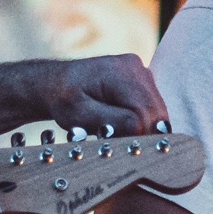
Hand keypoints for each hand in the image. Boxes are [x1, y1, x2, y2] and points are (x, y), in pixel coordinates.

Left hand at [30, 55, 168, 135]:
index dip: (136, 135)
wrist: (56, 84)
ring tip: (117, 130)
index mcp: (119, 72)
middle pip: (155, 111)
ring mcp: (142, 71)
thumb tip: (140, 129)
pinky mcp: (143, 80)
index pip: (144, 112)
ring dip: (142, 127)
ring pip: (157, 111)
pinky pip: (153, 107)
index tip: (119, 146)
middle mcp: (136, 67)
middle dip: (141, 132)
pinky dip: (142, 120)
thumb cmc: (63, 99)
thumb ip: (110, 122)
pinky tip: (122, 122)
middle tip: (117, 141)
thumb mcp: (78, 114)